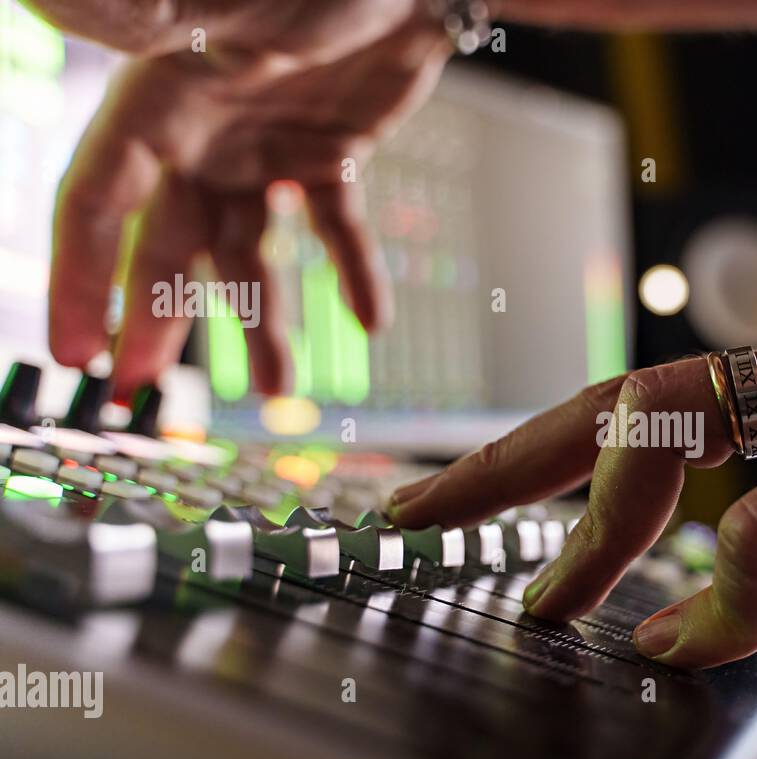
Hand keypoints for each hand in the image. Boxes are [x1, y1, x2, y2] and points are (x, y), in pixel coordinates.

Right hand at [47, 0, 448, 397]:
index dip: (81, 274)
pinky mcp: (329, 151)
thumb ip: (146, 17)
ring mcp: (267, 144)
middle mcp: (206, 129)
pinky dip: (352, 271)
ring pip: (254, 249)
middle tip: (147, 385)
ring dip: (264, 318)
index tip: (76, 348)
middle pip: (170, 239)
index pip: (99, 196)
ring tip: (280, 387)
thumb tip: (50, 7)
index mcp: (162, 98)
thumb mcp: (227, 3)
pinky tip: (371, 320)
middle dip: (159, 315)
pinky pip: (335, 227)